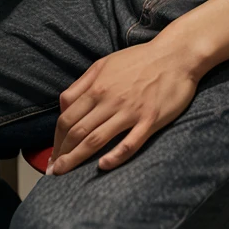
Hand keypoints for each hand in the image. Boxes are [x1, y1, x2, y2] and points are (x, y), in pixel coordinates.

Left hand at [48, 40, 198, 174]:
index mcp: (98, 86)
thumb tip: (64, 106)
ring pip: (97, 139)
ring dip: (77, 159)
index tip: (52, 153)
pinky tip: (103, 165)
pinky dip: (114, 156)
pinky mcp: (150, 120)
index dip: (56, 139)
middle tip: (54, 171)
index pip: (67, 118)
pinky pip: (129, 143)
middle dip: (62, 154)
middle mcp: (110, 100)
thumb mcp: (105, 63)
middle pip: (77, 132)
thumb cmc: (139, 59)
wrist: (175, 55)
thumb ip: (83, 84)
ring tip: (65, 173)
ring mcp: (130, 111)